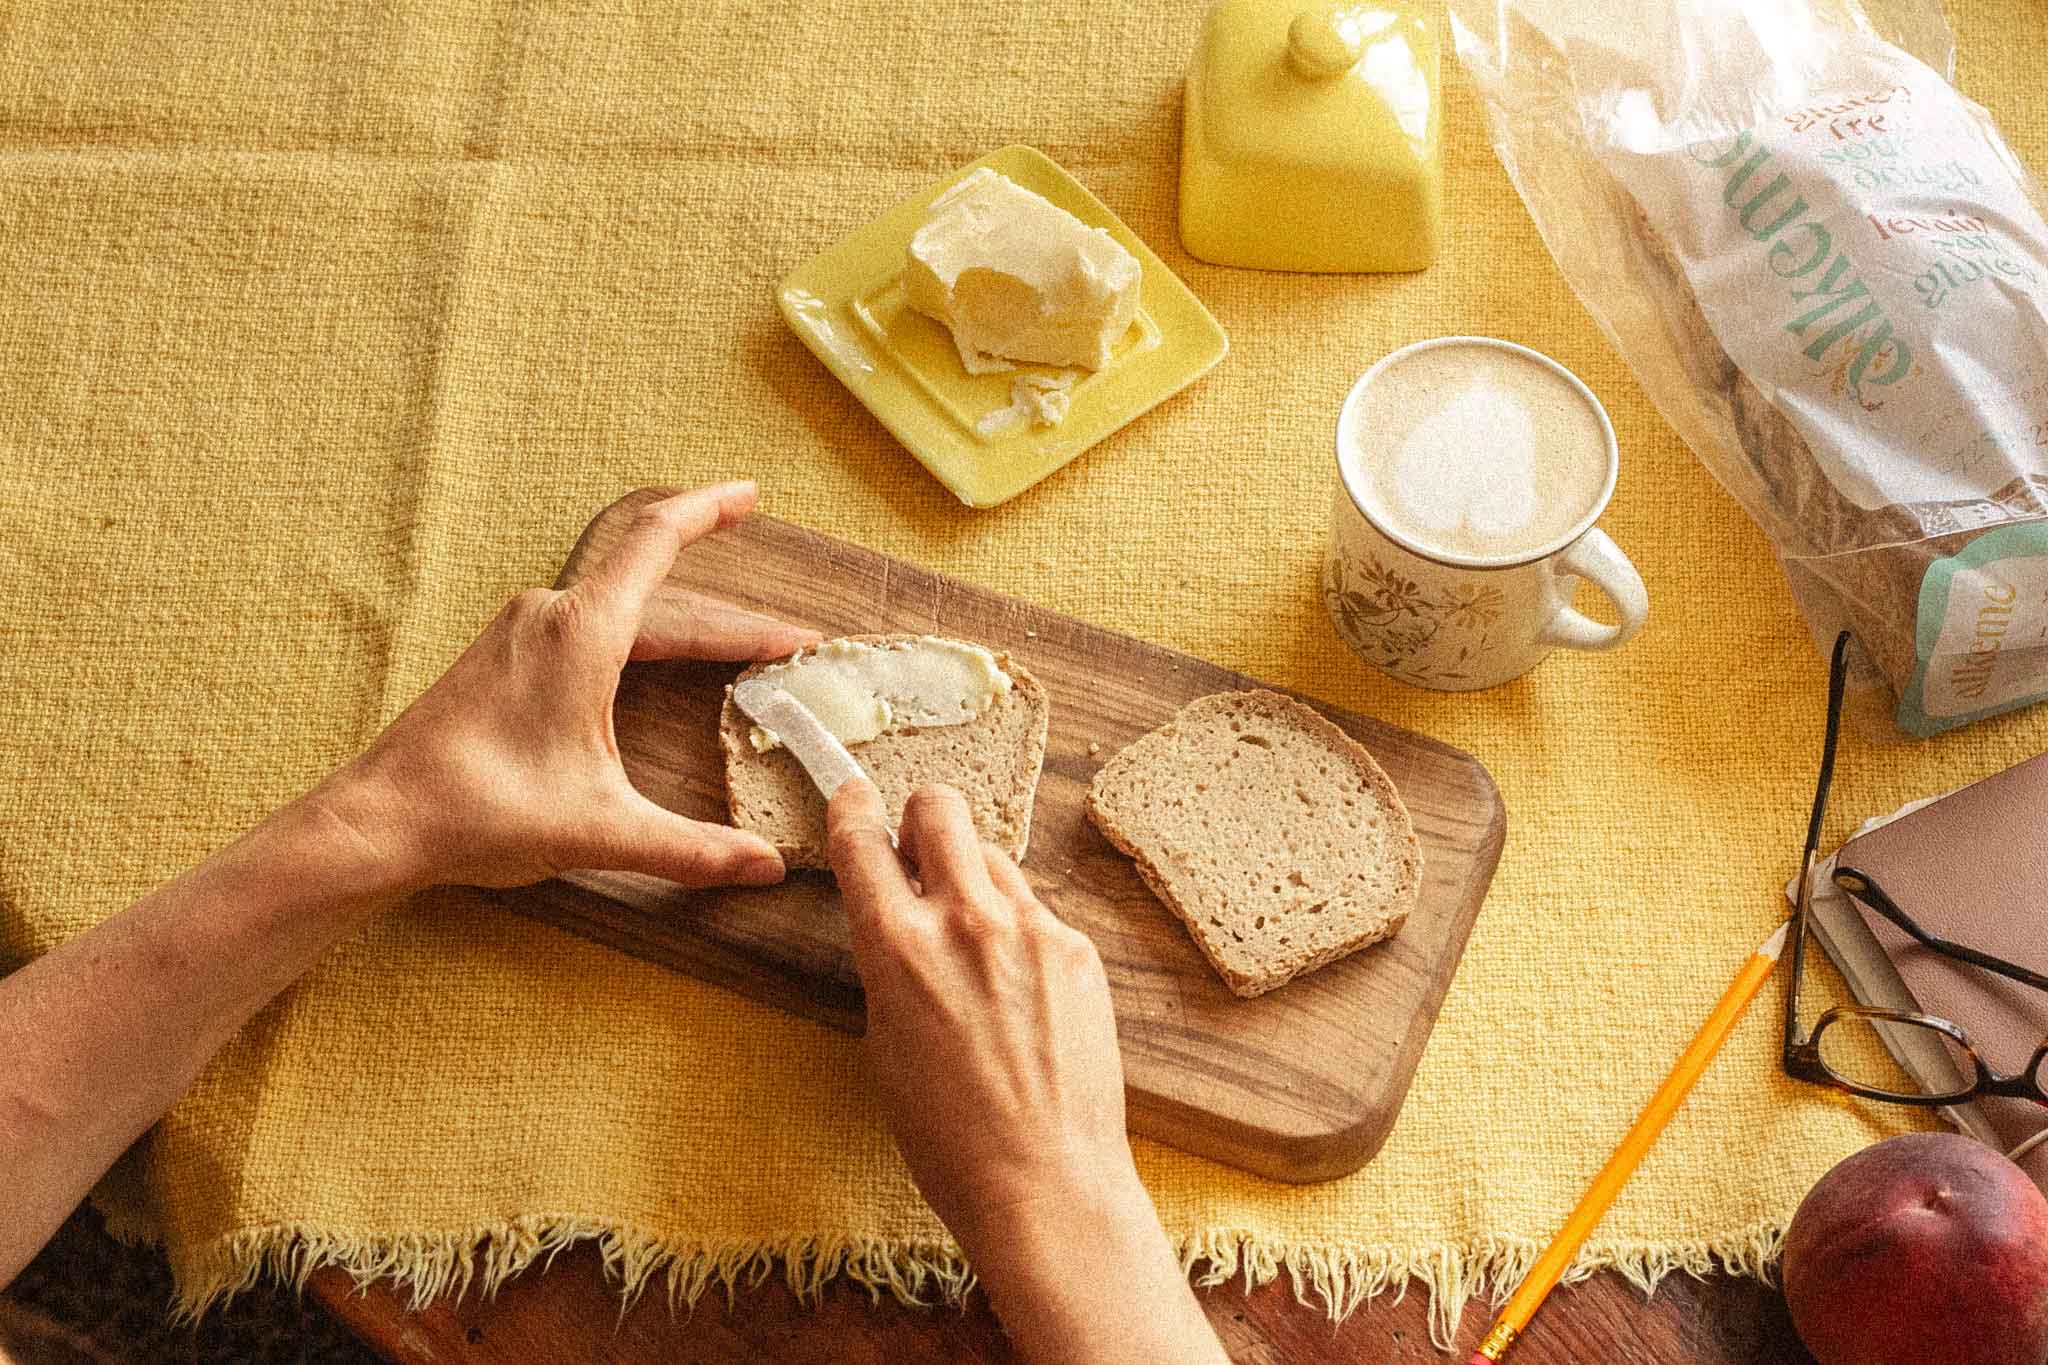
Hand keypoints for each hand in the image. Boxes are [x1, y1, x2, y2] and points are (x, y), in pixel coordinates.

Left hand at [318, 481, 819, 894]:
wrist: (380, 822)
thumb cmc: (481, 813)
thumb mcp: (602, 830)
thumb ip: (692, 848)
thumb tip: (766, 867)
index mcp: (582, 632)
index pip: (658, 542)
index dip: (711, 511)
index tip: (752, 494)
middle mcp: (550, 615)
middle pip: (659, 591)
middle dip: (731, 618)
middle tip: (786, 639)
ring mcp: (520, 632)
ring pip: (621, 608)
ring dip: (684, 624)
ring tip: (734, 646)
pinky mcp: (501, 658)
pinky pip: (587, 624)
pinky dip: (640, 635)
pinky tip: (651, 661)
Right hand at [828, 780, 1227, 1364]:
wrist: (1046, 1182)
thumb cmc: (950, 1136)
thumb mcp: (884, 1043)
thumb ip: (889, 963)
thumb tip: (897, 919)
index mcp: (897, 946)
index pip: (862, 839)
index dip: (851, 809)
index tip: (853, 797)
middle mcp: (965, 920)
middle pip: (942, 806)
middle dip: (923, 818)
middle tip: (920, 849)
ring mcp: (1030, 929)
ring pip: (994, 857)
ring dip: (974, 879)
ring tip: (976, 945)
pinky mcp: (1078, 949)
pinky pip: (1037, 913)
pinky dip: (1021, 935)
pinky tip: (1022, 994)